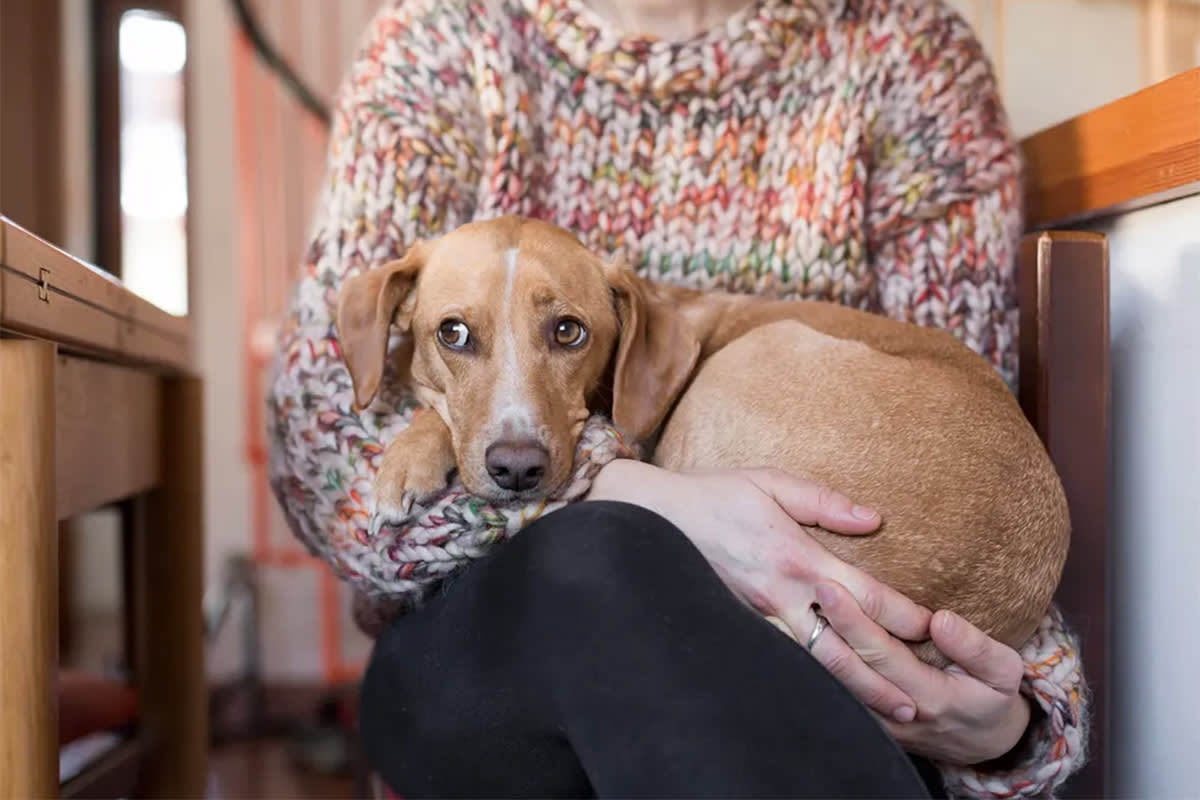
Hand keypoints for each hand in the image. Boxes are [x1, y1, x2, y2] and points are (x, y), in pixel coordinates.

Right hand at [587, 459, 932, 721]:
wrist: (653, 519)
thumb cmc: (714, 495)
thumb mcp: (770, 482)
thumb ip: (824, 501)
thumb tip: (873, 519)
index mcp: (797, 557)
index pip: (865, 595)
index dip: (904, 615)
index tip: (933, 627)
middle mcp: (783, 596)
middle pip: (848, 644)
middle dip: (889, 672)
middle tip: (925, 697)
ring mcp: (761, 617)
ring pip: (819, 665)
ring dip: (859, 691)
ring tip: (893, 713)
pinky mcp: (743, 626)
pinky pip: (787, 663)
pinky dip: (818, 685)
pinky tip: (838, 701)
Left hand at [811, 580, 1030, 764]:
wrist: (985, 746)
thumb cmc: (993, 698)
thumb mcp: (1005, 673)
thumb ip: (976, 648)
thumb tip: (940, 620)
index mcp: (930, 696)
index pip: (881, 654)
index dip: (853, 621)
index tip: (831, 588)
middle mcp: (896, 712)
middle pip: (849, 667)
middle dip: (827, 625)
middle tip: (812, 585)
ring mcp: (878, 720)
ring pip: (835, 683)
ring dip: (817, 643)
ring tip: (804, 604)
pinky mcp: (868, 721)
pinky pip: (837, 690)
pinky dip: (819, 662)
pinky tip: (807, 632)